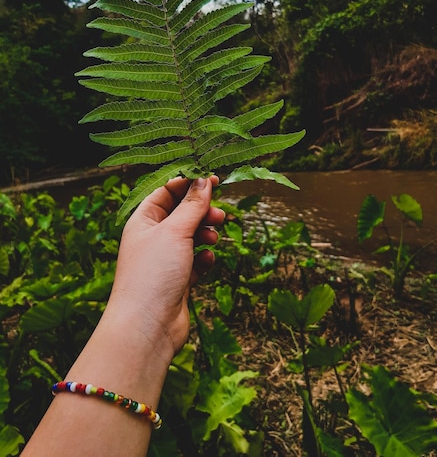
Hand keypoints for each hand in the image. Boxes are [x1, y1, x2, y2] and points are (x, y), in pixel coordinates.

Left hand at [105, 176, 224, 355]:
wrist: (147, 327)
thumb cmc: (153, 275)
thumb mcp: (175, 232)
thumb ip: (192, 205)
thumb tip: (204, 181)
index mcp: (143, 220)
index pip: (167, 192)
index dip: (190, 184)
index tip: (213, 180)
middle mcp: (152, 238)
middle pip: (182, 213)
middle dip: (202, 211)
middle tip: (220, 215)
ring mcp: (165, 259)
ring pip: (192, 236)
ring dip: (206, 234)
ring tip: (214, 239)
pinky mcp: (178, 279)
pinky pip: (196, 261)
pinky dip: (204, 259)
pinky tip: (207, 263)